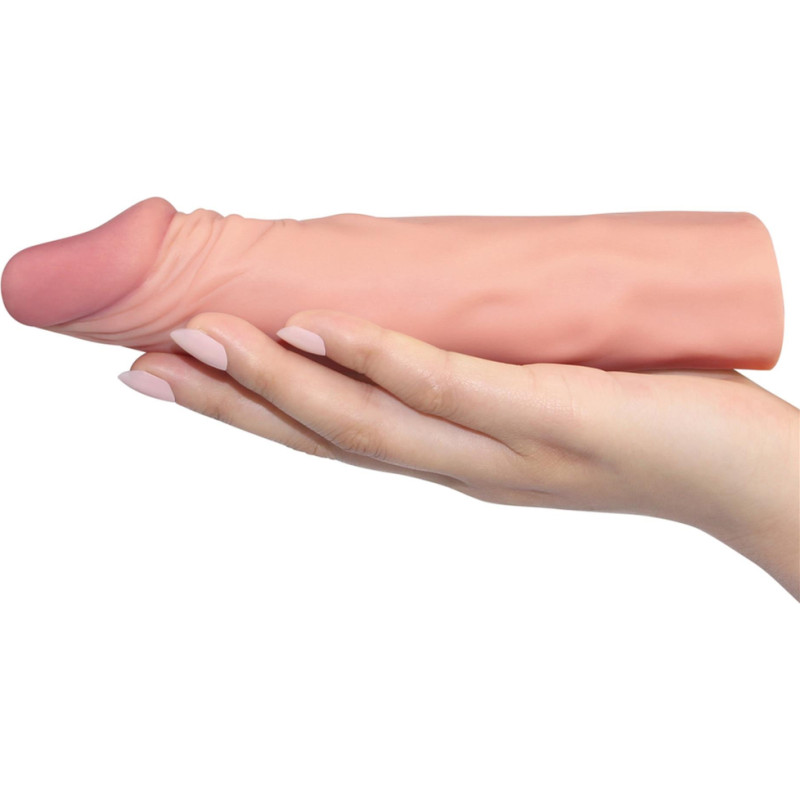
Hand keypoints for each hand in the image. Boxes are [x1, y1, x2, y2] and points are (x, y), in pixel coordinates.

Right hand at [120, 310, 799, 599]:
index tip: (174, 377)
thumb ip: (476, 365)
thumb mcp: (536, 391)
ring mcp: (499, 449)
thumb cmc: (641, 421)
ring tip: (202, 341)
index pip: (329, 436)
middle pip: (322, 439)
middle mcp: (458, 466)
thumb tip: (423, 307)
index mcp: (451, 457)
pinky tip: (319, 330)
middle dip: (228, 405)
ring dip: (277, 381)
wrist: (742, 474)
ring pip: (365, 422)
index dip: (247, 411)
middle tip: (141, 370)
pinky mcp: (551, 417)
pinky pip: (449, 390)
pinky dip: (376, 360)